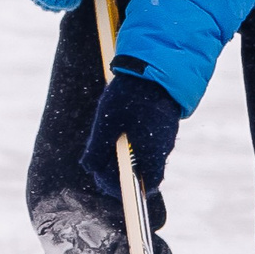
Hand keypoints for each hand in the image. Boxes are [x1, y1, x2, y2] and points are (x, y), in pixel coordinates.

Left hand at [82, 69, 181, 197]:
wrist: (154, 66)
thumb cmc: (130, 94)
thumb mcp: (107, 122)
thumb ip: (97, 148)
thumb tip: (89, 168)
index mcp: (152, 152)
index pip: (146, 186)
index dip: (125, 188)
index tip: (105, 178)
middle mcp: (163, 148)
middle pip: (143, 173)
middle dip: (119, 172)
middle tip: (98, 162)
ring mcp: (165, 136)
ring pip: (144, 157)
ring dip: (124, 156)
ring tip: (107, 141)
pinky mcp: (164, 125)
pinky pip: (148, 143)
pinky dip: (133, 144)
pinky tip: (119, 130)